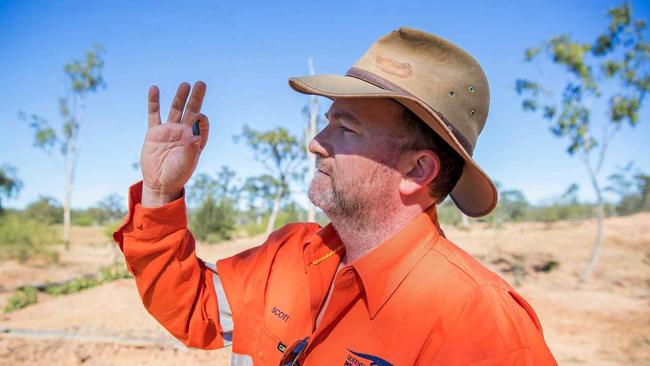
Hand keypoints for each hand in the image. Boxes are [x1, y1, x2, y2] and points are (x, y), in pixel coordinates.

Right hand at [140, 81, 208, 206]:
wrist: (159, 182)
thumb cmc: (177, 175)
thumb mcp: (186, 164)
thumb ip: (191, 151)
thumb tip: (196, 137)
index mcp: (195, 139)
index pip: (201, 123)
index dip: (202, 119)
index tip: (199, 117)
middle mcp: (183, 132)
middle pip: (190, 110)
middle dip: (195, 98)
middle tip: (200, 83)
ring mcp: (169, 130)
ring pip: (175, 109)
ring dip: (179, 97)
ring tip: (185, 85)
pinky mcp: (154, 132)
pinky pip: (154, 114)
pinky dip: (154, 102)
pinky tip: (154, 89)